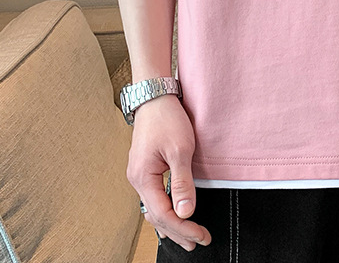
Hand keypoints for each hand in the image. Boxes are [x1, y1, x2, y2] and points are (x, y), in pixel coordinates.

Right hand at [126, 95, 211, 250]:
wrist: (155, 96)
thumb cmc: (167, 119)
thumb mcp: (180, 150)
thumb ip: (182, 183)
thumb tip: (186, 212)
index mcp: (143, 178)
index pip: (163, 214)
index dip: (183, 227)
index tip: (201, 235)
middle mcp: (137, 179)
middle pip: (156, 216)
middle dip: (178, 231)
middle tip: (198, 242)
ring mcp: (140, 174)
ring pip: (153, 207)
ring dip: (170, 223)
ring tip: (187, 236)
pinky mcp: (145, 168)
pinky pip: (153, 196)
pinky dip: (164, 210)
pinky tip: (172, 215)